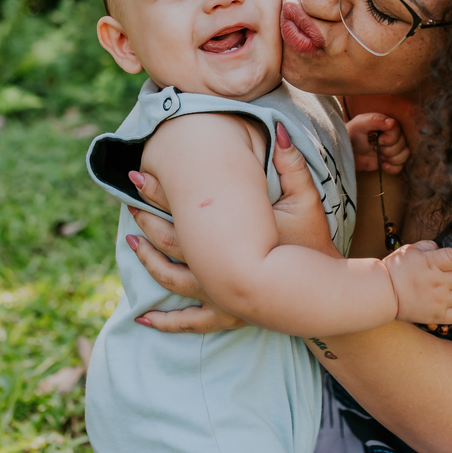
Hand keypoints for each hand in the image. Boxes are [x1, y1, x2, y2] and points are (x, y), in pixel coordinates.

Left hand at [126, 122, 335, 332]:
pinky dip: (164, 322)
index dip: (157, 191)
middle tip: (130, 202)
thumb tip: (283, 129)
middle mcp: (214, 267)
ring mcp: (216, 295)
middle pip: (168, 240)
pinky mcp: (224, 316)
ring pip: (168, 278)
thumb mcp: (307, 201)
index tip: (137, 175)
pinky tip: (142, 319)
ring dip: (147, 258)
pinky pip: (188, 322)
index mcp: (228, 237)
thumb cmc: (312, 247)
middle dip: (145, 219)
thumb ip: (291, 164)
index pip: (182, 208)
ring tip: (131, 243)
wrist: (321, 292)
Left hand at [347, 113, 409, 173]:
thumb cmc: (352, 134)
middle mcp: (393, 136)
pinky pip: (400, 166)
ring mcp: (392, 149)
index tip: (378, 140)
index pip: (398, 132)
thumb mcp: (360, 124)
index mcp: (387, 125)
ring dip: (391, 158)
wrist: (346, 151)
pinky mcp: (390, 161)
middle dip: (388, 150)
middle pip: (402, 145)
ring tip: (379, 156)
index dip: (390, 139)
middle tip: (375, 147)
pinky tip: (383, 165)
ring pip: (404, 155)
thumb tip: (392, 122)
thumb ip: (375, 120)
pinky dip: (393, 168)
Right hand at [383, 240, 451, 325]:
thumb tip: (442, 248)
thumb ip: (428, 246)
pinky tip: (445, 302)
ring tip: (448, 288)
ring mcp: (439, 300)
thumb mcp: (409, 250)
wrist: (383, 294)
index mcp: (432, 263)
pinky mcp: (437, 315)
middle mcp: (438, 282)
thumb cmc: (395, 270)